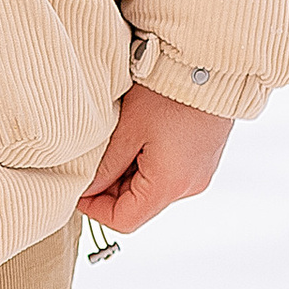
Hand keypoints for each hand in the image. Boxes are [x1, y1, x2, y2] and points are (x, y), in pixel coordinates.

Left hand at [79, 81, 231, 236]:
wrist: (209, 67)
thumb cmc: (168, 94)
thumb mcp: (127, 130)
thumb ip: (106, 166)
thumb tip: (87, 188)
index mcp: (169, 186)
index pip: (124, 221)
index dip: (95, 210)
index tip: (78, 189)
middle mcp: (188, 187)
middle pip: (138, 206)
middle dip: (110, 189)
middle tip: (92, 160)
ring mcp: (198, 174)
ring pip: (151, 189)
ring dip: (127, 175)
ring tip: (115, 143)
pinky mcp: (201, 160)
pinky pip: (167, 174)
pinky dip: (146, 164)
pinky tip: (136, 138)